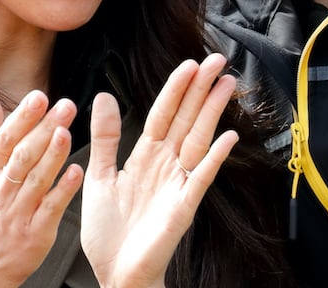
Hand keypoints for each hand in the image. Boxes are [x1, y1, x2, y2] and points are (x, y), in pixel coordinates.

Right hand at [0, 86, 83, 287]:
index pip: (5, 138)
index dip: (22, 117)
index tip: (38, 97)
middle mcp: (2, 190)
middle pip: (23, 155)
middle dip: (44, 129)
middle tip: (66, 106)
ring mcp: (19, 212)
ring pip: (37, 180)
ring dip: (53, 155)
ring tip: (67, 133)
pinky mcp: (36, 232)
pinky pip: (50, 208)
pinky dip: (63, 190)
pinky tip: (77, 173)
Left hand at [81, 54, 239, 287]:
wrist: (115, 273)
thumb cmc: (108, 232)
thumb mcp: (98, 176)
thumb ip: (104, 138)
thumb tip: (102, 96)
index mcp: (145, 156)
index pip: (163, 113)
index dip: (175, 89)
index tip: (189, 64)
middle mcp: (166, 164)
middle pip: (186, 118)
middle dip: (201, 89)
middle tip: (217, 60)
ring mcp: (178, 183)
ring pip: (198, 138)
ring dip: (213, 111)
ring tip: (227, 84)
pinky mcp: (184, 205)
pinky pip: (202, 176)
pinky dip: (215, 156)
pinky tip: (228, 136)